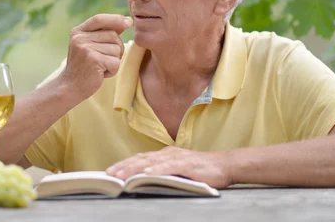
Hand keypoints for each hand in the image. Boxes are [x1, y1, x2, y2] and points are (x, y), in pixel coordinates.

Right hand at [58, 14, 131, 99]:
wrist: (70, 86)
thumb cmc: (83, 66)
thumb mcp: (90, 46)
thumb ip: (104, 33)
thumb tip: (125, 21)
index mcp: (78, 32)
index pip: (99, 19)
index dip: (115, 19)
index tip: (129, 22)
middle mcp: (80, 38)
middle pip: (113, 35)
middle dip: (117, 48)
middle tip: (105, 60)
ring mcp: (86, 48)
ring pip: (116, 49)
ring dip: (114, 61)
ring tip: (100, 67)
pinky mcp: (93, 60)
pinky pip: (116, 62)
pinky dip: (113, 70)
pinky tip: (101, 73)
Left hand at [106, 147, 232, 188]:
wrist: (224, 165)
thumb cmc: (201, 170)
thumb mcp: (178, 171)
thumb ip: (163, 173)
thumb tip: (144, 181)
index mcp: (164, 155)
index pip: (140, 158)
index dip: (124, 164)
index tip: (110, 171)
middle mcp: (168, 153)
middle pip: (141, 159)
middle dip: (124, 167)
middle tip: (109, 175)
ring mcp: (177, 158)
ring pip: (151, 163)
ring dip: (134, 169)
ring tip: (122, 176)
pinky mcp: (187, 164)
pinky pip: (168, 167)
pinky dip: (156, 171)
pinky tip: (146, 175)